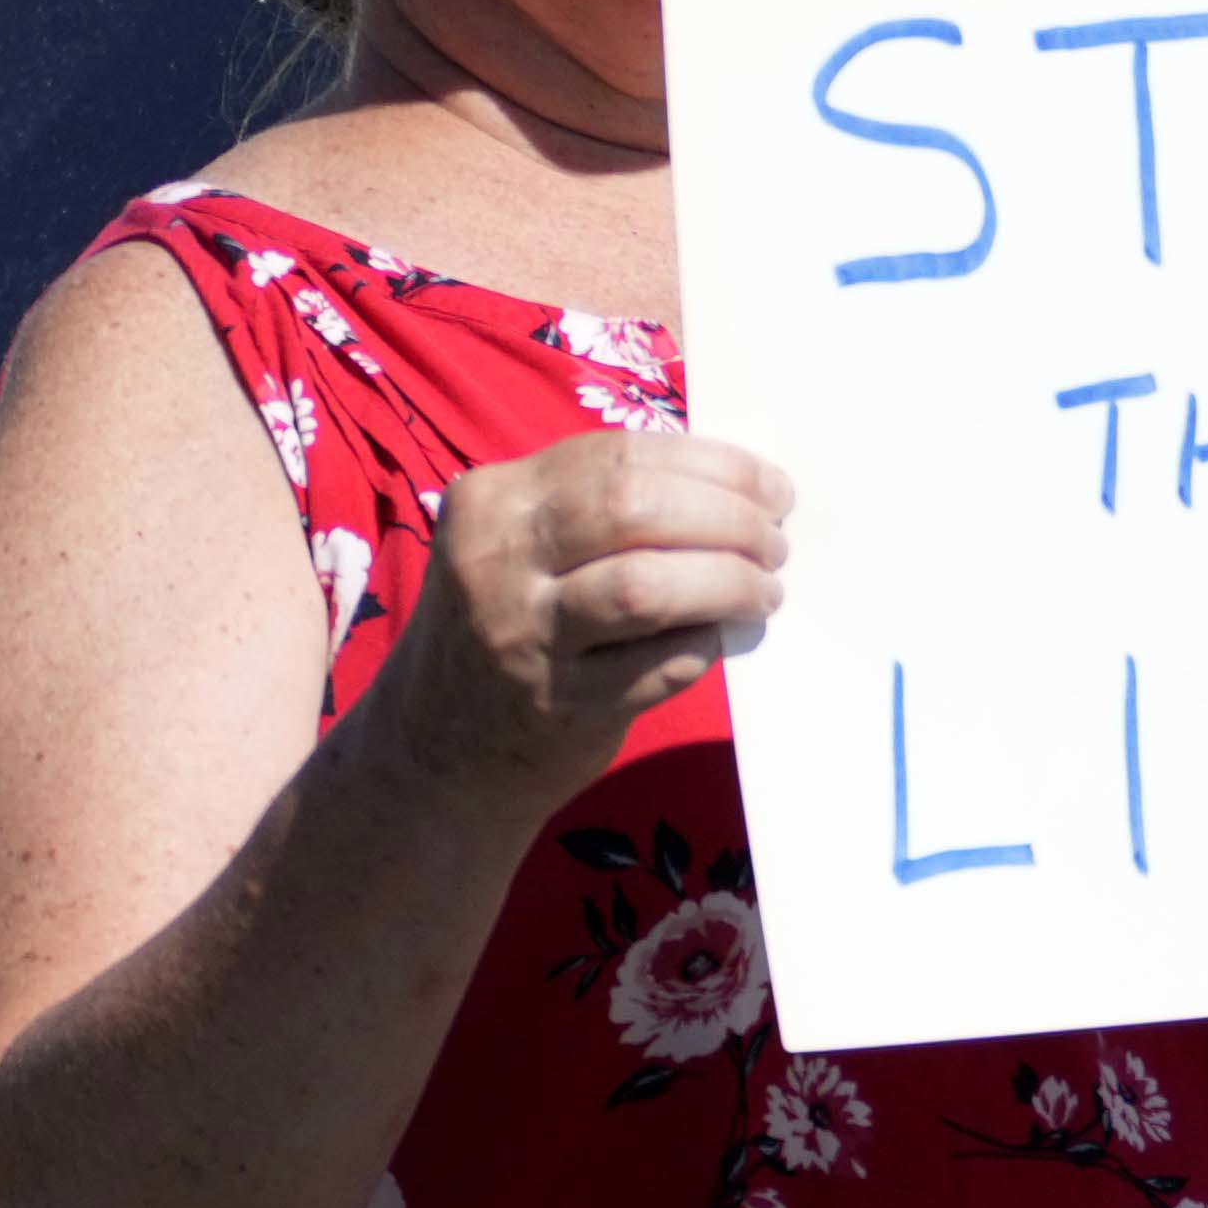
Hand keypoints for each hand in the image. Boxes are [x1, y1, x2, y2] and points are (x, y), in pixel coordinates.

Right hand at [356, 432, 789, 810]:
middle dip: (730, 519)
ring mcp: (522, 637)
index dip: (713, 466)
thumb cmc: (509, 625)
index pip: (619, 456)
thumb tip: (736, 485)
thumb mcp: (522, 548)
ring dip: (729, 582)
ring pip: (650, 585)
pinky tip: (716, 637)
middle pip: (638, 509)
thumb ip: (602, 508)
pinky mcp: (560, 705)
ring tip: (762, 590)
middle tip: (773, 540)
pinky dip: (706, 642)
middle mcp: (495, 561)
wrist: (434, 750)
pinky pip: (663, 661)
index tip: (768, 486)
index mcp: (492, 500)